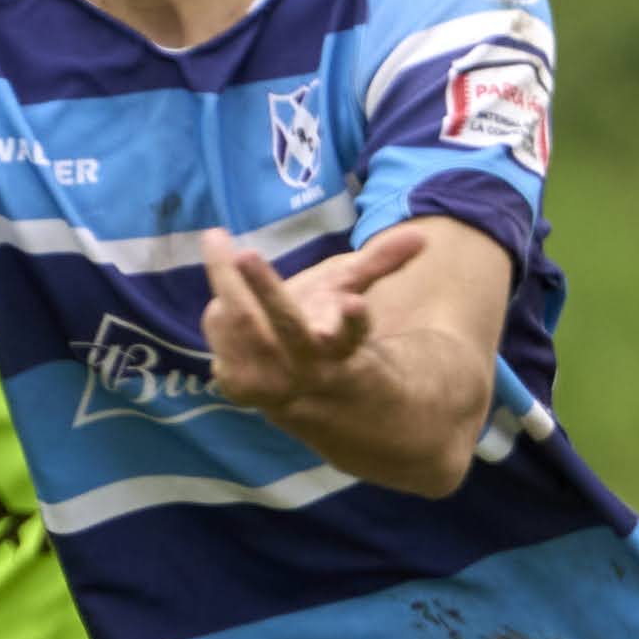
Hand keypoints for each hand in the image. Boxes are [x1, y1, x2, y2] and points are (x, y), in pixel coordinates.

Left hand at [201, 219, 434, 415]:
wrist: (308, 400)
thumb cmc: (330, 332)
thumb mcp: (352, 293)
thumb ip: (381, 264)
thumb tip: (422, 238)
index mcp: (345, 347)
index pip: (354, 333)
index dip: (354, 321)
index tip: (353, 303)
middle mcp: (312, 368)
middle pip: (289, 329)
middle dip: (267, 290)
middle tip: (247, 252)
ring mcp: (276, 383)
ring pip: (247, 335)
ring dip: (230, 292)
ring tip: (217, 242)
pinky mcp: (244, 390)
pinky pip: (223, 353)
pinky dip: (217, 323)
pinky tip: (216, 304)